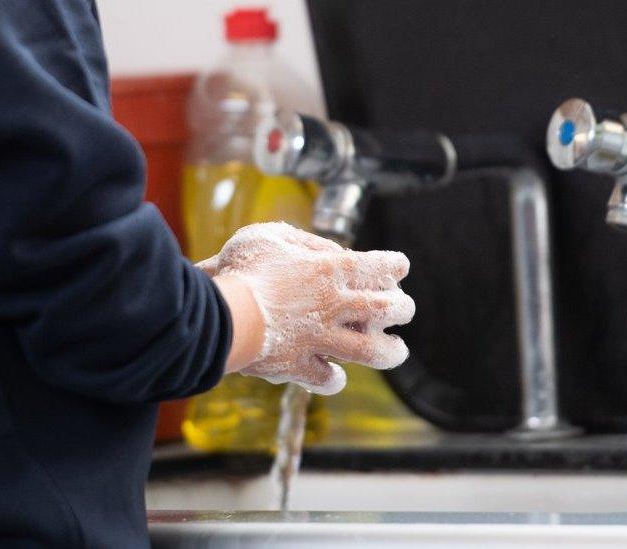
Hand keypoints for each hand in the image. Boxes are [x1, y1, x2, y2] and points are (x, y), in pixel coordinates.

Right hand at [200, 222, 414, 394]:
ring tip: (398, 351)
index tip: (400, 267)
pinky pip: (326, 378)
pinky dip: (334, 379)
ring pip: (370, 351)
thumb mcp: (270, 237)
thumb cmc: (243, 269)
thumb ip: (303, 242)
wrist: (222, 315)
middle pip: (385, 309)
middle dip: (402, 309)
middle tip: (404, 309)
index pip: (378, 266)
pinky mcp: (298, 366)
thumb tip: (326, 251)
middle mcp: (332, 306)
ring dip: (390, 352)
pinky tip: (335, 376)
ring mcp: (319, 339)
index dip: (394, 266)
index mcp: (328, 270)